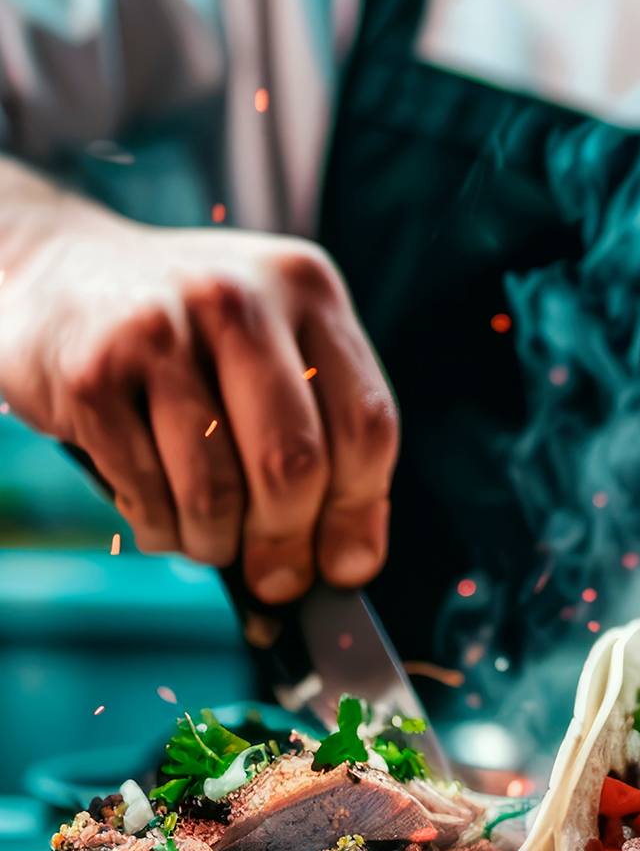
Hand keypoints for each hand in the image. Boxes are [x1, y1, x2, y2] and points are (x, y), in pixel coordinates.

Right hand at [0, 162, 397, 602]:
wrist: (62, 273)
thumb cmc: (192, 335)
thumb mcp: (275, 349)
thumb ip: (325, 432)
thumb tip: (352, 562)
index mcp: (309, 289)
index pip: (366, 421)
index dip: (361, 510)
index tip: (348, 566)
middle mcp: (240, 299)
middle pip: (294, 462)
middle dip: (288, 541)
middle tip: (278, 578)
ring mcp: (160, 331)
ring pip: (218, 489)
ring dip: (217, 543)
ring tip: (211, 541)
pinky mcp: (91, 373)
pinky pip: (147, 490)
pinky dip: (161, 528)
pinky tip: (162, 517)